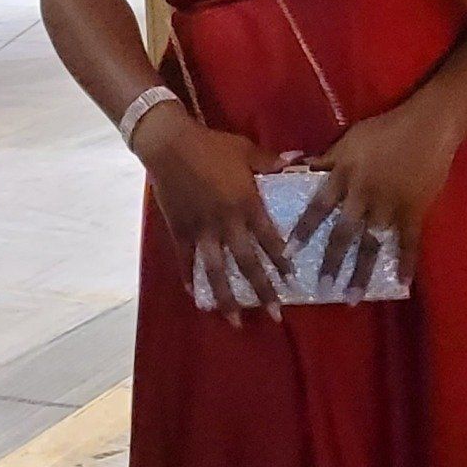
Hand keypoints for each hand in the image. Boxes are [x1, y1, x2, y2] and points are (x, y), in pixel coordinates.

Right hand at [135, 107, 291, 325]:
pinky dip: (189, 277)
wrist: (170, 145)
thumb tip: (297, 163)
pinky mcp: (180, 230)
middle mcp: (227, 223)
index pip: (270, 239)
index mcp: (246, 204)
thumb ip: (271, 162)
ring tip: (234, 320)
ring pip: (216, 271)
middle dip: (262, 291)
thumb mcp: (246, 150)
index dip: (282, 261)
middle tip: (275, 315)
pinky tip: (194, 295)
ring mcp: (202, 230)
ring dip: (226, 297)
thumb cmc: (212, 146)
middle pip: (247, 263)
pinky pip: (185, 259)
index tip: (293, 281)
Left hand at [288, 97, 461, 295]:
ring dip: (362, 272)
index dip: (304, 229)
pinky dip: (406, 263)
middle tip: (322, 288)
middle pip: (344, 233)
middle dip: (332, 262)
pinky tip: (402, 284)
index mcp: (345, 174)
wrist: (430, 124)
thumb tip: (295, 167)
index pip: (318, 205)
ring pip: (373, 243)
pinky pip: (409, 241)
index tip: (289, 253)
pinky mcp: (415, 210)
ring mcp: (390, 204)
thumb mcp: (350, 139)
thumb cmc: (386, 129)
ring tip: (353, 298)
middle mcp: (364, 194)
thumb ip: (325, 159)